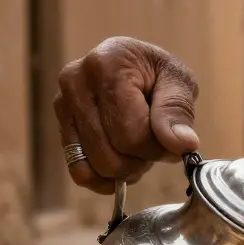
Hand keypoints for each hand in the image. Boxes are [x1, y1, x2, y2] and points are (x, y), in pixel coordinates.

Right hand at [53, 37, 200, 193]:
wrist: (135, 66)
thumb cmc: (158, 73)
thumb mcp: (178, 81)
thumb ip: (178, 112)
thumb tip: (183, 145)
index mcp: (106, 65)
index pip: (129, 134)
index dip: (156, 149)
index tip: (171, 141)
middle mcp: (75, 82)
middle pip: (109, 155)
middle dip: (139, 161)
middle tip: (154, 146)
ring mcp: (63, 105)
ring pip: (95, 166)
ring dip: (124, 169)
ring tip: (139, 150)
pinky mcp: (61, 125)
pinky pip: (79, 171)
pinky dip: (103, 179)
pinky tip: (123, 166)